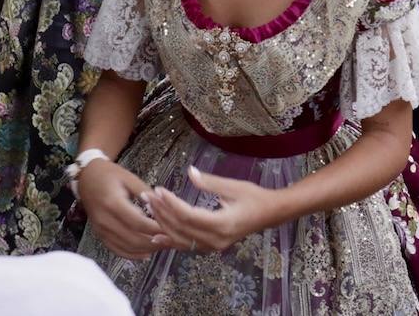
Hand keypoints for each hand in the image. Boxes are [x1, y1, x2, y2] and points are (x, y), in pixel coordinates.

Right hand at [75, 159, 166, 259]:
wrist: (87, 178)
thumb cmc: (109, 175)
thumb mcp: (128, 177)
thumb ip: (144, 191)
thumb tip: (162, 202)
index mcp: (113, 203)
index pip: (137, 222)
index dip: (155, 229)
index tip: (170, 229)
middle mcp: (105, 220)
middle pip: (132, 238)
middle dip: (154, 242)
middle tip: (171, 241)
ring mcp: (101, 230)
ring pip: (126, 247)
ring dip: (146, 250)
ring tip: (163, 247)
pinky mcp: (100, 235)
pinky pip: (116, 250)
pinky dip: (132, 255)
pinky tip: (146, 254)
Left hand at [146, 165, 278, 253]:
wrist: (270, 214)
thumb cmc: (254, 197)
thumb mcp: (233, 186)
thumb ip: (209, 182)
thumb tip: (189, 171)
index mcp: (221, 224)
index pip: (187, 215)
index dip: (170, 203)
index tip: (158, 190)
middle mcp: (215, 239)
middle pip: (181, 228)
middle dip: (162, 212)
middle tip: (148, 196)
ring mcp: (213, 246)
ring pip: (181, 239)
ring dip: (163, 224)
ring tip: (149, 209)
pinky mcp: (211, 247)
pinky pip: (187, 245)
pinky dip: (171, 239)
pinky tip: (157, 235)